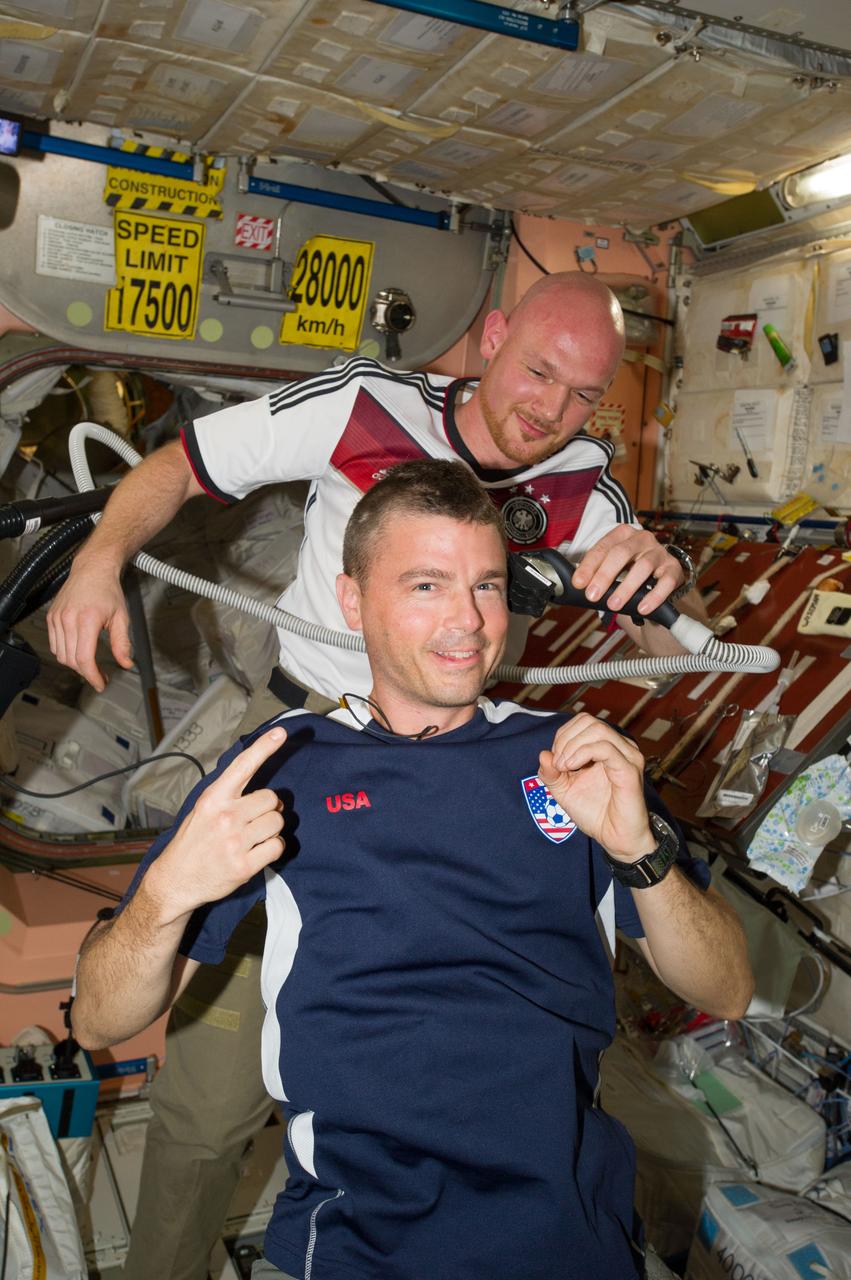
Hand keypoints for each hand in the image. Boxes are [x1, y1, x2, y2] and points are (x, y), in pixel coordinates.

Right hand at [47, 560, 132, 690]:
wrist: (92, 569)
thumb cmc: (108, 590)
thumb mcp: (122, 617)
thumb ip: (123, 643)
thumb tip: (126, 663)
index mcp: (87, 620)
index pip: (84, 659)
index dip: (92, 676)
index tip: (100, 684)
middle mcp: (68, 619)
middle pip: (71, 660)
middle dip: (87, 672)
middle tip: (100, 676)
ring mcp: (57, 618)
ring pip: (61, 655)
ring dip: (75, 664)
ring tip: (91, 664)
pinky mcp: (51, 617)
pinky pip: (54, 645)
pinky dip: (65, 653)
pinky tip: (78, 651)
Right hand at [148, 727, 286, 921]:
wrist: (176, 880)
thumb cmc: (193, 842)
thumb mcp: (204, 809)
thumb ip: (230, 796)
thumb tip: (268, 794)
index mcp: (213, 798)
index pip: (243, 766)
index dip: (264, 747)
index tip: (281, 733)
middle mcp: (225, 817)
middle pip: (271, 799)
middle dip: (268, 809)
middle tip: (253, 820)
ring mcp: (235, 841)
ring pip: (277, 822)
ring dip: (271, 829)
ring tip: (253, 837)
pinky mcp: (245, 865)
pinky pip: (277, 846)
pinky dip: (273, 848)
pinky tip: (257, 852)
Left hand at [538, 714, 651, 861]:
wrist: (615, 839)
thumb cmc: (595, 814)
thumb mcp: (563, 791)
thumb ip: (551, 773)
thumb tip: (543, 754)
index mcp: (606, 746)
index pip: (582, 722)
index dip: (563, 736)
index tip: (555, 762)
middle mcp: (620, 746)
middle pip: (588, 721)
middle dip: (565, 739)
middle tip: (558, 765)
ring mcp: (627, 756)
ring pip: (597, 729)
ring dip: (572, 746)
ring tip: (564, 767)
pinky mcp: (629, 769)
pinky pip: (605, 748)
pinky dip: (582, 753)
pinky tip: (572, 768)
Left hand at [571, 526, 683, 616]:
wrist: (661, 572)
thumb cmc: (631, 568)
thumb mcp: (614, 564)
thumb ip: (597, 571)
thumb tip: (579, 586)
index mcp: (623, 534)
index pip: (602, 547)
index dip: (589, 566)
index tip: (578, 583)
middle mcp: (642, 539)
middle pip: (621, 553)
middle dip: (604, 575)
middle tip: (593, 595)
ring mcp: (659, 552)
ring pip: (643, 566)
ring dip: (627, 588)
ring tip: (614, 605)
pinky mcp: (674, 568)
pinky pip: (665, 582)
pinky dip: (654, 596)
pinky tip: (642, 608)